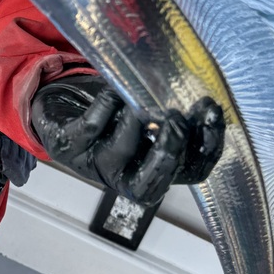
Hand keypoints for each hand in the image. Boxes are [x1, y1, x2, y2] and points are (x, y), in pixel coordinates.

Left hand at [30, 76, 223, 205]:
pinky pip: (89, 127)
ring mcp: (93, 163)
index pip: (190, 173)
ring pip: (119, 153)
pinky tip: (115, 90)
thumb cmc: (112, 118)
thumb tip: (204, 98)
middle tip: (176, 118)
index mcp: (152, 172)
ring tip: (145, 101)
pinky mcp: (67, 143)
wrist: (61, 112)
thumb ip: (174, 114)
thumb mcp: (147, 119)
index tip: (212, 113)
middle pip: (151, 183)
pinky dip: (105, 106)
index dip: (206, 147)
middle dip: (169, 151)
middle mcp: (123, 176)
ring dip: (136, 124)